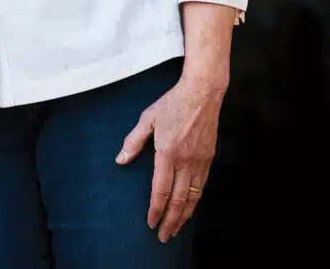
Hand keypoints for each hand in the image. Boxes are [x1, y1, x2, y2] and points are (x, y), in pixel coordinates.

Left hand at [115, 75, 224, 242]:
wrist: (202, 93)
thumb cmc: (172, 103)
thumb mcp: (148, 118)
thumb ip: (134, 140)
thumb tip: (120, 159)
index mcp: (167, 152)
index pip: (160, 189)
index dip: (155, 209)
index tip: (150, 223)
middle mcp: (185, 160)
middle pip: (178, 199)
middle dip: (170, 221)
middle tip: (164, 237)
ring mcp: (199, 161)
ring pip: (192, 197)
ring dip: (184, 216)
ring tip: (176, 229)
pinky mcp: (209, 159)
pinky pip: (202, 186)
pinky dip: (195, 201)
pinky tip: (190, 207)